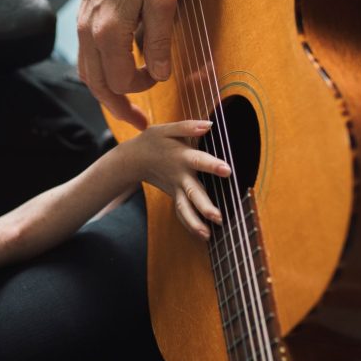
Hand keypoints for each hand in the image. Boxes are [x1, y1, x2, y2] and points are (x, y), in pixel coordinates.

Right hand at [77, 0, 175, 129]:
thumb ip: (160, 41)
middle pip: (98, 86)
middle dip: (119, 107)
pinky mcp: (83, 19)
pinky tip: (117, 75)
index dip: (144, 86)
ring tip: (127, 106)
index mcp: (109, 30)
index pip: (121, 80)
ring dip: (107, 93)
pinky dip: (101, 74)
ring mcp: (82, 26)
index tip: (161, 75)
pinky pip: (87, 59)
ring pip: (88, 75)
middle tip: (140, 124)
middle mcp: (89, 32)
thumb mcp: (164, 0)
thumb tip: (160, 74)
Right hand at [119, 120, 230, 239]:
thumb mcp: (166, 129)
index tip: (227, 170)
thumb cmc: (152, 141)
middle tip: (217, 217)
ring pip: (185, 208)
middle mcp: (180, 176)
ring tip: (207, 234)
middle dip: (205, 206)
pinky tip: (203, 235)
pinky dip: (190, 225)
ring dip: (195, 223)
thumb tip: (208, 124)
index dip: (213, 165)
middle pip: (193, 193)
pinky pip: (181, 212)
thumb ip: (187, 127)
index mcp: (182, 157)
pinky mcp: (174, 196)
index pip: (199, 161)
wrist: (132, 160)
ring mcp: (176, 189)